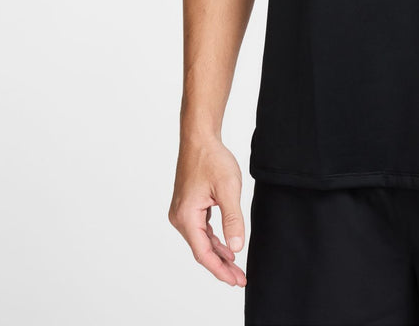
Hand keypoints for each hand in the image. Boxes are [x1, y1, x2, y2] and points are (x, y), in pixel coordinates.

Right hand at [168, 137, 247, 286]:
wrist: (200, 138)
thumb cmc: (212, 159)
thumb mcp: (229, 189)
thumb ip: (233, 219)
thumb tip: (236, 248)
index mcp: (186, 217)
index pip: (203, 253)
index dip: (220, 269)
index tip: (236, 280)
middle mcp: (179, 218)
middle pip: (201, 250)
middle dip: (221, 265)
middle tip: (239, 278)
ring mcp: (182, 212)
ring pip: (201, 241)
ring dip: (218, 253)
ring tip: (235, 267)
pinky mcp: (187, 206)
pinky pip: (201, 230)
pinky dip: (213, 239)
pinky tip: (226, 247)